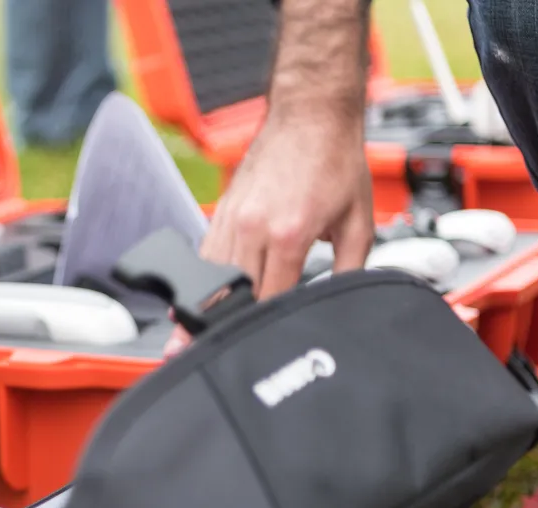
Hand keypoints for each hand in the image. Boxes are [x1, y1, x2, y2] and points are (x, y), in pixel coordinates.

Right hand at [162, 115, 372, 356]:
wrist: (311, 116)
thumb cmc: (335, 161)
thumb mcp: (359, 223)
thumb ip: (351, 271)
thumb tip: (341, 303)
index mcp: (290, 234)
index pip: (269, 299)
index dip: (261, 330)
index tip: (253, 352)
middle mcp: (254, 227)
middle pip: (229, 295)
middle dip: (216, 330)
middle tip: (198, 360)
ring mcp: (233, 218)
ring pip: (209, 277)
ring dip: (197, 310)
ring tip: (178, 343)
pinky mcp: (223, 210)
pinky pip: (205, 254)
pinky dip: (198, 280)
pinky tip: (188, 301)